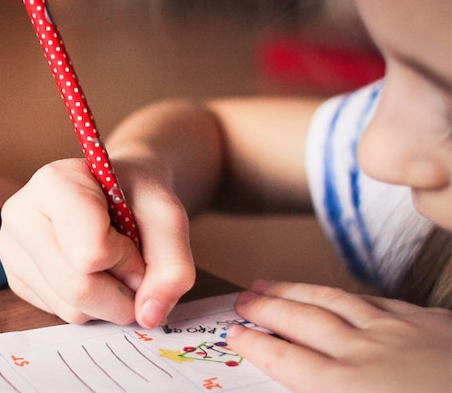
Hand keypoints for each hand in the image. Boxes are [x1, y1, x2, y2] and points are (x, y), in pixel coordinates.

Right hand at [0, 158, 194, 327]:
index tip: (133, 237)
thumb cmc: (137, 196)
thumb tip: (149, 316)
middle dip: (121, 290)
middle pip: (77, 287)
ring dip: (108, 300)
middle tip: (133, 265)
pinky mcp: (15, 278)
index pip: (90, 252)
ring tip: (110, 263)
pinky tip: (90, 272)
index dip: (126, 258)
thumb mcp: (168, 216)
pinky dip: (90, 305)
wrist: (116, 191)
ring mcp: (11, 249)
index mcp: (52, 183)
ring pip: (70, 308)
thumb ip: (172, 265)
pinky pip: (60, 313)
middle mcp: (20, 214)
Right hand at [227, 280, 451, 392]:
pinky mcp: (431, 323)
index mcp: (347, 390)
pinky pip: (377, 300)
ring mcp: (399, 332)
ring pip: (334, 301)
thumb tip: (306, 383)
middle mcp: (365, 354)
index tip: (234, 333)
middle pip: (302, 321)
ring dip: (297, 291)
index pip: (286, 360)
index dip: (256, 344)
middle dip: (266, 308)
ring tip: (270, 283)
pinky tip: (341, 293)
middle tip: (241, 299)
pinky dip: (348, 295)